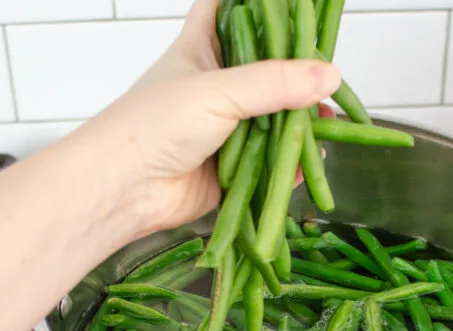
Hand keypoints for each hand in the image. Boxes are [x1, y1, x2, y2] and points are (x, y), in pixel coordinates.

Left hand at [69, 0, 340, 251]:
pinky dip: (291, 161)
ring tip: (329, 120)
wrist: (123, 190)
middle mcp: (214, 86)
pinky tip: (311, 159)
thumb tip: (329, 76)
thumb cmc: (152, 126)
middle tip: (329, 73)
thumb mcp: (218, 91)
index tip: (291, 8)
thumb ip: (275, 83)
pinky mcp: (232, 167)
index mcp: (201, 50)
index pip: (227, 10)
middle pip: (265, 68)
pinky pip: (270, 161)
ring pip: (273, 117)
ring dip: (300, 120)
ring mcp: (225, 128)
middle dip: (297, 72)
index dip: (256, 6)